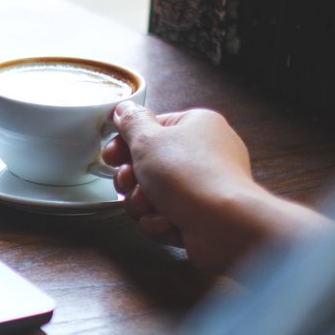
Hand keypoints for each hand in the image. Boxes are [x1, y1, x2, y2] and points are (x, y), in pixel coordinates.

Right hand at [103, 102, 330, 274]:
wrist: (222, 224)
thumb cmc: (191, 176)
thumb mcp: (149, 139)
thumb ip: (132, 122)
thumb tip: (125, 109)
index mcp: (196, 125)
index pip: (151, 128)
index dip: (125, 143)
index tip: (112, 155)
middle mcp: (203, 153)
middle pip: (147, 164)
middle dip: (132, 179)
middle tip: (131, 180)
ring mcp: (202, 186)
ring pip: (151, 193)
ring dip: (142, 202)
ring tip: (151, 204)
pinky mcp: (198, 215)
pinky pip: (163, 215)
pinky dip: (159, 220)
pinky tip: (168, 220)